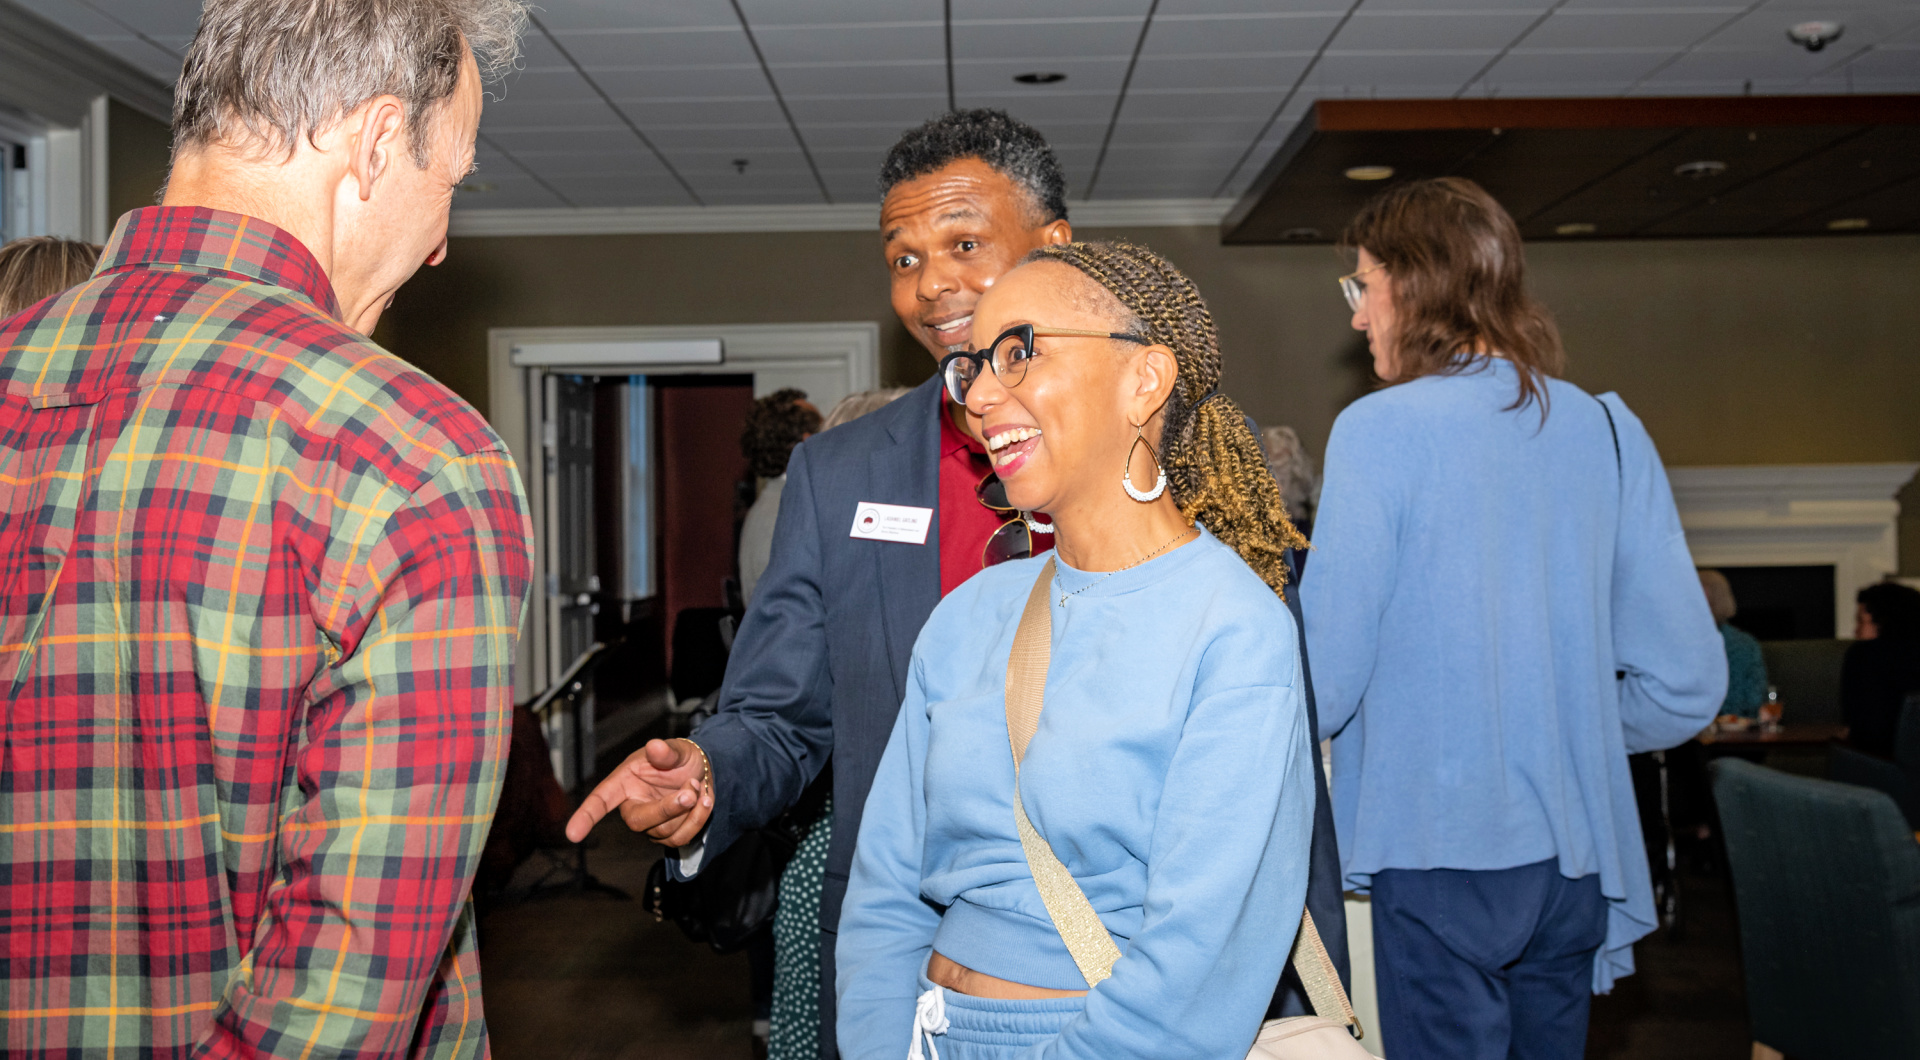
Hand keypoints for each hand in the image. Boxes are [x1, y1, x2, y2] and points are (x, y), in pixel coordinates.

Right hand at [565, 738, 713, 846]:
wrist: (703, 772)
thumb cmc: (681, 758)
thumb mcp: (677, 749)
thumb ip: (666, 752)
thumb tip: (654, 747)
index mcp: (624, 782)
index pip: (600, 800)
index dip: (585, 816)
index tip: (572, 834)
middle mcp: (633, 805)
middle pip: (638, 821)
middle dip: (667, 808)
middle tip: (692, 790)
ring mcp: (650, 824)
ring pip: (664, 833)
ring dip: (690, 811)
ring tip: (701, 787)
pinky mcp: (668, 835)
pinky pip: (680, 839)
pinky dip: (698, 820)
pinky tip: (707, 802)